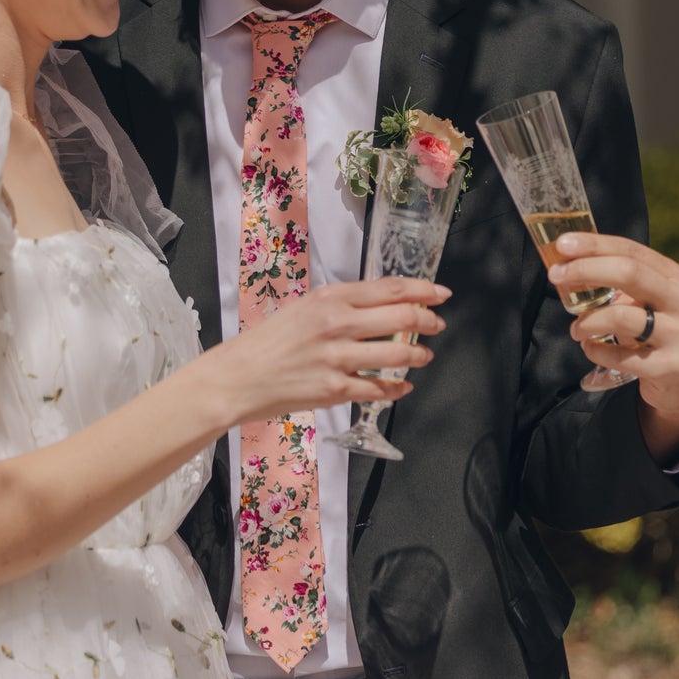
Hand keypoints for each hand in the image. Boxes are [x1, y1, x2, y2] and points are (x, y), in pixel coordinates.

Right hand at [208, 276, 449, 425]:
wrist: (238, 377)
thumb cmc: (268, 342)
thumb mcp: (304, 308)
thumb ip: (341, 305)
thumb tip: (380, 305)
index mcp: (329, 298)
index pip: (390, 288)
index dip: (423, 290)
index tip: (440, 293)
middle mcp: (337, 323)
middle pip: (402, 317)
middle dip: (428, 321)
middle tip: (436, 324)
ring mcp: (337, 358)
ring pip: (397, 353)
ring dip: (418, 355)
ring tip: (423, 356)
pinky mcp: (335, 389)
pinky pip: (379, 388)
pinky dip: (397, 388)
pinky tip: (402, 386)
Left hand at [547, 231, 678, 437]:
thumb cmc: (663, 332)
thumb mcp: (654, 301)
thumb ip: (624, 283)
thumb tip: (571, 266)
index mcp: (676, 278)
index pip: (631, 251)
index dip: (594, 245)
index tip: (563, 244)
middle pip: (628, 273)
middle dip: (585, 270)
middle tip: (556, 276)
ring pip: (621, 316)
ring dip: (587, 321)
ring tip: (576, 329)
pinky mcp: (671, 367)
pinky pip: (622, 356)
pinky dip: (597, 351)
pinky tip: (591, 349)